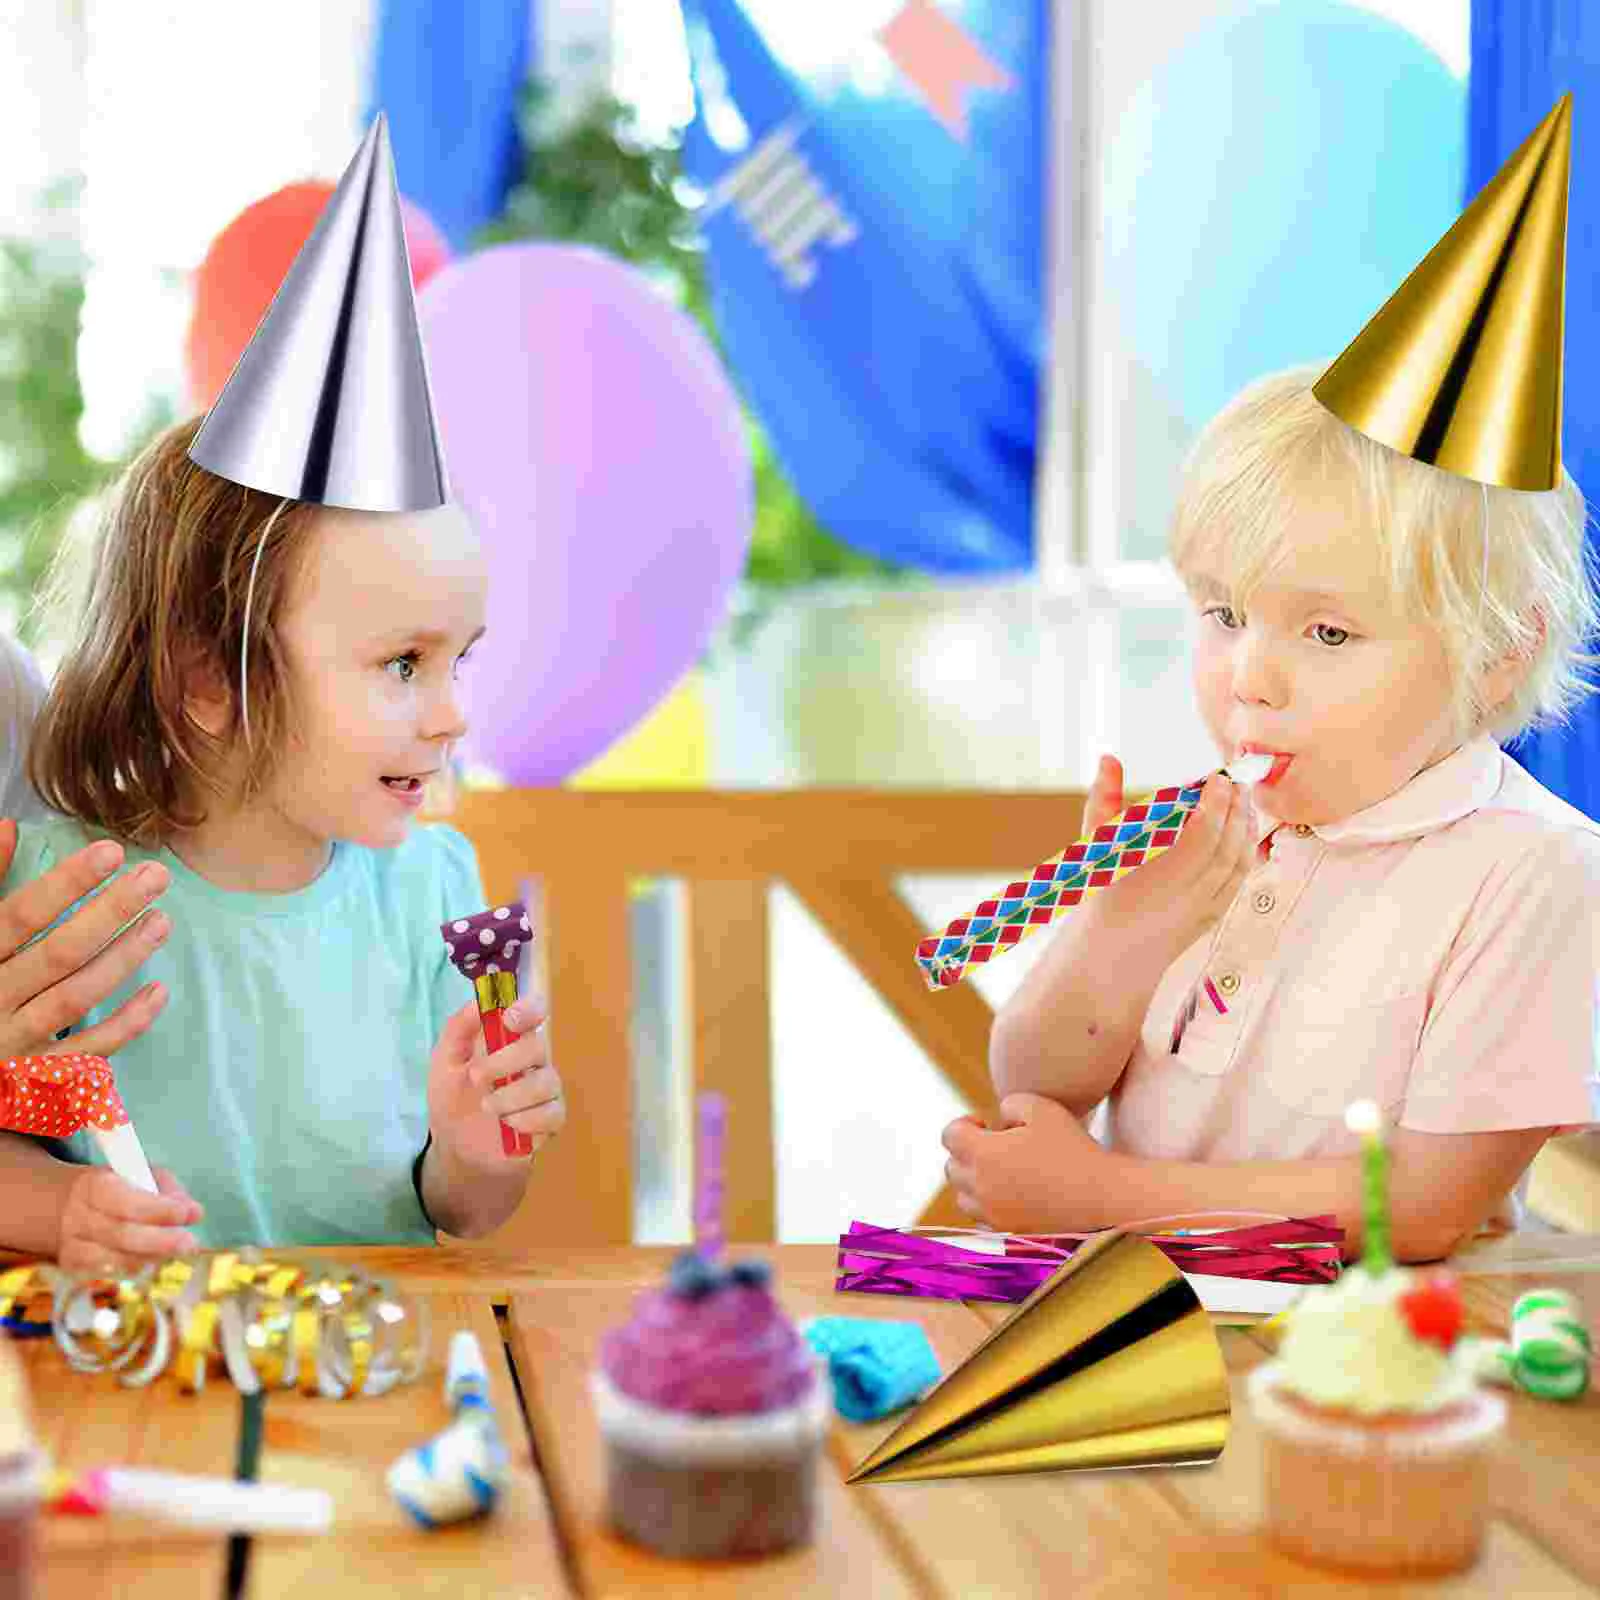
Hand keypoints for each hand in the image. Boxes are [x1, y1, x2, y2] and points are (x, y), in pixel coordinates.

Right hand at [0, 821, 170, 1057]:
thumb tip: (8, 828)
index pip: (20, 915)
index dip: (66, 883)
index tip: (111, 852)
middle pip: (58, 953)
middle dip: (110, 912)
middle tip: (156, 877)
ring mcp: (13, 1040)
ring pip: (75, 997)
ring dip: (123, 958)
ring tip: (162, 921)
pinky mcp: (35, 1073)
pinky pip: (87, 1052)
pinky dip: (125, 1023)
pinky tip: (158, 991)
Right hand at [56, 1164, 202, 1274]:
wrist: (63, 1206)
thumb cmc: (114, 1187)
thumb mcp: (139, 1173)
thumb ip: (167, 1189)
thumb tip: (193, 1212)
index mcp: (93, 1187)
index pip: (125, 1203)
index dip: (157, 1211)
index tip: (185, 1213)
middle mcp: (78, 1219)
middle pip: (120, 1236)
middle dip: (160, 1241)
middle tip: (189, 1243)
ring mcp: (72, 1248)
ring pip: (114, 1261)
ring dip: (152, 1257)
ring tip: (179, 1251)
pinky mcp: (74, 1270)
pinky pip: (107, 1276)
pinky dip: (136, 1270)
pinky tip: (156, 1260)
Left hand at [427, 999, 565, 1173]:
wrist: (455, 1147)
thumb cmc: (453, 1098)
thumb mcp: (444, 1062)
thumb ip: (458, 1029)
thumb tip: (477, 1002)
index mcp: (510, 1040)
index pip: (533, 1013)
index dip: (528, 1010)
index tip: (509, 1019)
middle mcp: (533, 1061)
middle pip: (538, 1047)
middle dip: (506, 1061)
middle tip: (476, 1077)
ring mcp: (545, 1091)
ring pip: (546, 1082)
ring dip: (512, 1095)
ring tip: (487, 1107)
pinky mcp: (550, 1120)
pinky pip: (552, 1114)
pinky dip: (527, 1119)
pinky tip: (508, 1125)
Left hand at [941, 1093, 1117, 1233]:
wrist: (1103, 1197)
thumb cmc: (1072, 1147)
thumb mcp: (1040, 1107)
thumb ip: (1008, 1104)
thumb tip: (996, 1123)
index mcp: (983, 1154)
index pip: (949, 1135)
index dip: (965, 1124)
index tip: (986, 1124)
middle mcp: (980, 1188)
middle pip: (952, 1166)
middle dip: (968, 1152)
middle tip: (999, 1146)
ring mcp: (992, 1215)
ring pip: (962, 1196)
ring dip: (974, 1180)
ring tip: (1004, 1171)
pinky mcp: (1007, 1233)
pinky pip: (982, 1219)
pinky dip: (989, 1205)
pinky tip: (1014, 1194)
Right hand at [1080, 753, 1253, 957]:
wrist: (1105, 960)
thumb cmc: (1093, 902)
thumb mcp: (1094, 849)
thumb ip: (1104, 801)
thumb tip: (1109, 759)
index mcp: (1155, 880)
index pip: (1201, 836)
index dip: (1215, 805)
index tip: (1217, 778)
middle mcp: (1185, 898)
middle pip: (1226, 847)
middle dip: (1236, 810)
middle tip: (1236, 781)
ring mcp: (1201, 911)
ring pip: (1238, 866)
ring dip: (1246, 830)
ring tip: (1243, 802)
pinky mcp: (1209, 920)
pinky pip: (1237, 883)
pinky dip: (1246, 854)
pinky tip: (1244, 835)